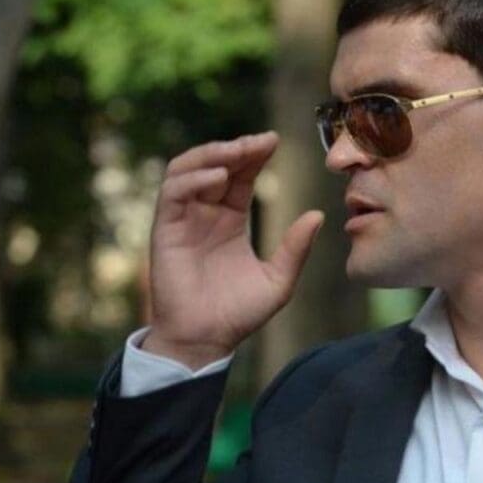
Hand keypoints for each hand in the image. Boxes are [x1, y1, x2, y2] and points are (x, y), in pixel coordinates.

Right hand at [143, 132, 324, 368]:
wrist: (205, 341)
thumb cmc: (238, 315)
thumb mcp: (278, 280)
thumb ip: (295, 248)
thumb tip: (318, 215)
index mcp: (230, 220)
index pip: (240, 176)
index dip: (254, 155)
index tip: (274, 141)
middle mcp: (205, 214)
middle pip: (215, 164)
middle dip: (236, 148)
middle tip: (260, 142)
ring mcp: (183, 220)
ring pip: (188, 170)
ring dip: (212, 155)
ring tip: (238, 152)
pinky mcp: (164, 231)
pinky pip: (172, 193)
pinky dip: (193, 179)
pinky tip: (218, 178)